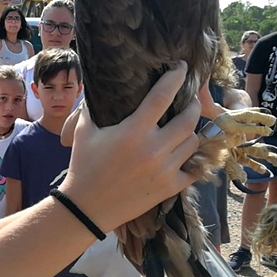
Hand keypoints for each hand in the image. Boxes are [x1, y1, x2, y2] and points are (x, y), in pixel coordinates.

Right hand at [61, 61, 200, 231]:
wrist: (86, 208)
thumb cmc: (83, 166)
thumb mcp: (84, 131)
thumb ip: (93, 107)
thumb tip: (98, 86)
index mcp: (133, 131)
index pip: (163, 96)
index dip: (176, 78)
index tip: (183, 68)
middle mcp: (154, 148)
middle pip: (188, 118)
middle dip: (193, 104)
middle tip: (191, 100)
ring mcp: (165, 170)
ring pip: (193, 142)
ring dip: (192, 132)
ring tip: (186, 127)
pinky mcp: (169, 188)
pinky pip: (193, 169)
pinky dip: (192, 160)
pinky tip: (186, 154)